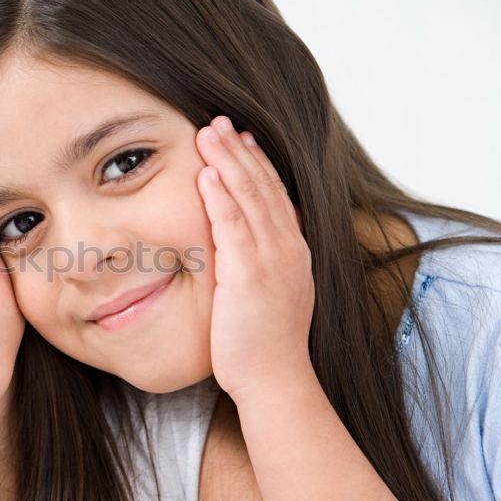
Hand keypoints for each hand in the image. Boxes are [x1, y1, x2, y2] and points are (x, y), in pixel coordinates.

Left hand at [195, 116, 314, 400]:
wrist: (276, 379)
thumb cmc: (267, 346)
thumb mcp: (274, 296)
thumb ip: (264, 267)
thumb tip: (249, 251)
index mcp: (294, 252)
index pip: (276, 197)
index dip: (258, 165)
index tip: (243, 139)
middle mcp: (288, 249)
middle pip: (263, 187)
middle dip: (240, 151)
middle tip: (220, 121)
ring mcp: (271, 260)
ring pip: (249, 198)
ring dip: (228, 161)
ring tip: (208, 132)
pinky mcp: (248, 275)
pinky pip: (232, 227)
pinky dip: (220, 197)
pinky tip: (206, 173)